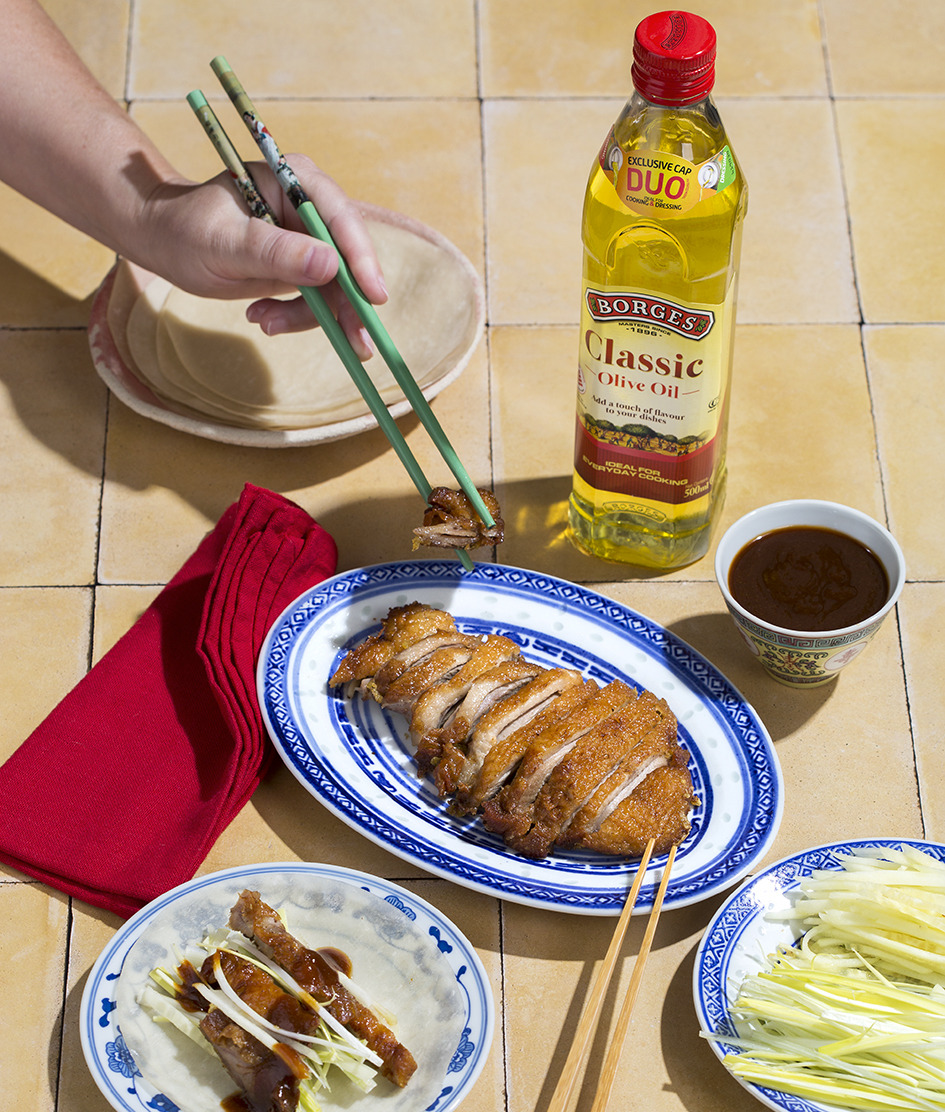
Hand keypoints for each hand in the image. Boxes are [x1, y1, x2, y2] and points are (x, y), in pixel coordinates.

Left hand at [138, 154, 387, 357]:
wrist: (166, 241)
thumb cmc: (186, 230)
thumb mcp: (226, 243)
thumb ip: (276, 252)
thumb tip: (330, 266)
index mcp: (295, 181)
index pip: (340, 219)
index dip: (360, 258)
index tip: (373, 297)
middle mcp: (310, 206)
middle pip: (348, 257)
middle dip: (347, 302)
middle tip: (356, 344)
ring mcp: (309, 238)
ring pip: (335, 286)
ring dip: (309, 315)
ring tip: (264, 322)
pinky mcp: (303, 265)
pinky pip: (317, 299)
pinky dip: (295, 316)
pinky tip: (261, 318)